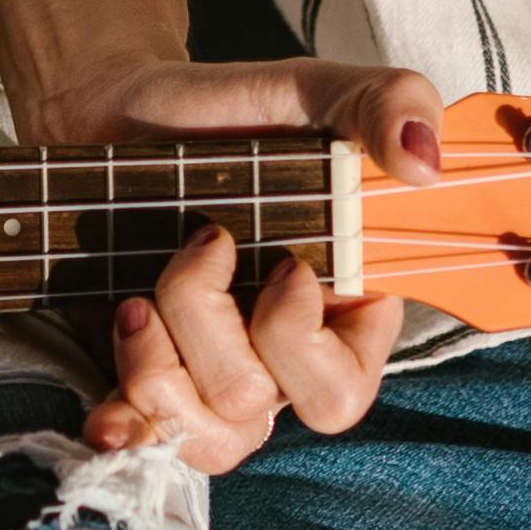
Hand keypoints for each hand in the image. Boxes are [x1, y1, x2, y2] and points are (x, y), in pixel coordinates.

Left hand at [13, 55, 446, 475]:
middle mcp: (284, 356)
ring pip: (211, 430)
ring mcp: (216, 376)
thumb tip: (425, 160)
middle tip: (209, 250)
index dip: (313, 345)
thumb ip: (384, 102)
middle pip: (272, 406)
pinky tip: (105, 419)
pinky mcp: (152, 380)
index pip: (351, 383)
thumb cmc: (230, 114)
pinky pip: (150, 438)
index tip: (288, 268)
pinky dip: (128, 429)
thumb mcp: (313, 91)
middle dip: (224, 334)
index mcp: (342, 305)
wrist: (119, 113)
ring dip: (163, 361)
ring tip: (140, 294)